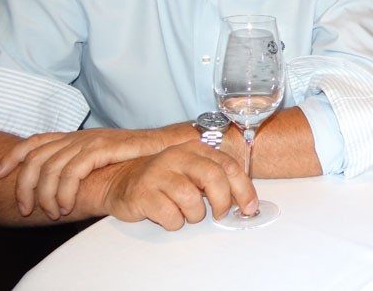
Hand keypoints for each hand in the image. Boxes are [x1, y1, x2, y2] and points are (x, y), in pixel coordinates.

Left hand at [0, 128, 171, 218]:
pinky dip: (64, 191)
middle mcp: (79, 136)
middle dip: (25, 186)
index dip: (13, 157)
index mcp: (76, 136)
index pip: (35, 141)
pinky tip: (66, 205)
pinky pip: (71, 171)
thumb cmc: (137, 157)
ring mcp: (90, 140)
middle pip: (37, 157)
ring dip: (45, 194)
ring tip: (52, 212)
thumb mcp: (103, 158)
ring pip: (50, 167)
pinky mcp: (102, 147)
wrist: (165, 146)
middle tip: (28, 209)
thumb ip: (81, 164)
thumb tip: (60, 183)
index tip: (0, 174)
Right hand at [98, 141, 257, 230]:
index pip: (228, 166)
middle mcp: (178, 156)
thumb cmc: (165, 180)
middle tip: (220, 214)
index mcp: (196, 149)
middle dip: (223, 201)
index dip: (243, 189)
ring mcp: (158, 173)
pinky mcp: (143, 192)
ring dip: (195, 215)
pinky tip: (171, 217)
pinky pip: (170, 215)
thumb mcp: (193, 171)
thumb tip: (246, 202)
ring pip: (191, 199)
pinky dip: (175, 222)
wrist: (122, 181)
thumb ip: (217, 179)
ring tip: (188, 214)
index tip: (250, 208)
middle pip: (213, 177)